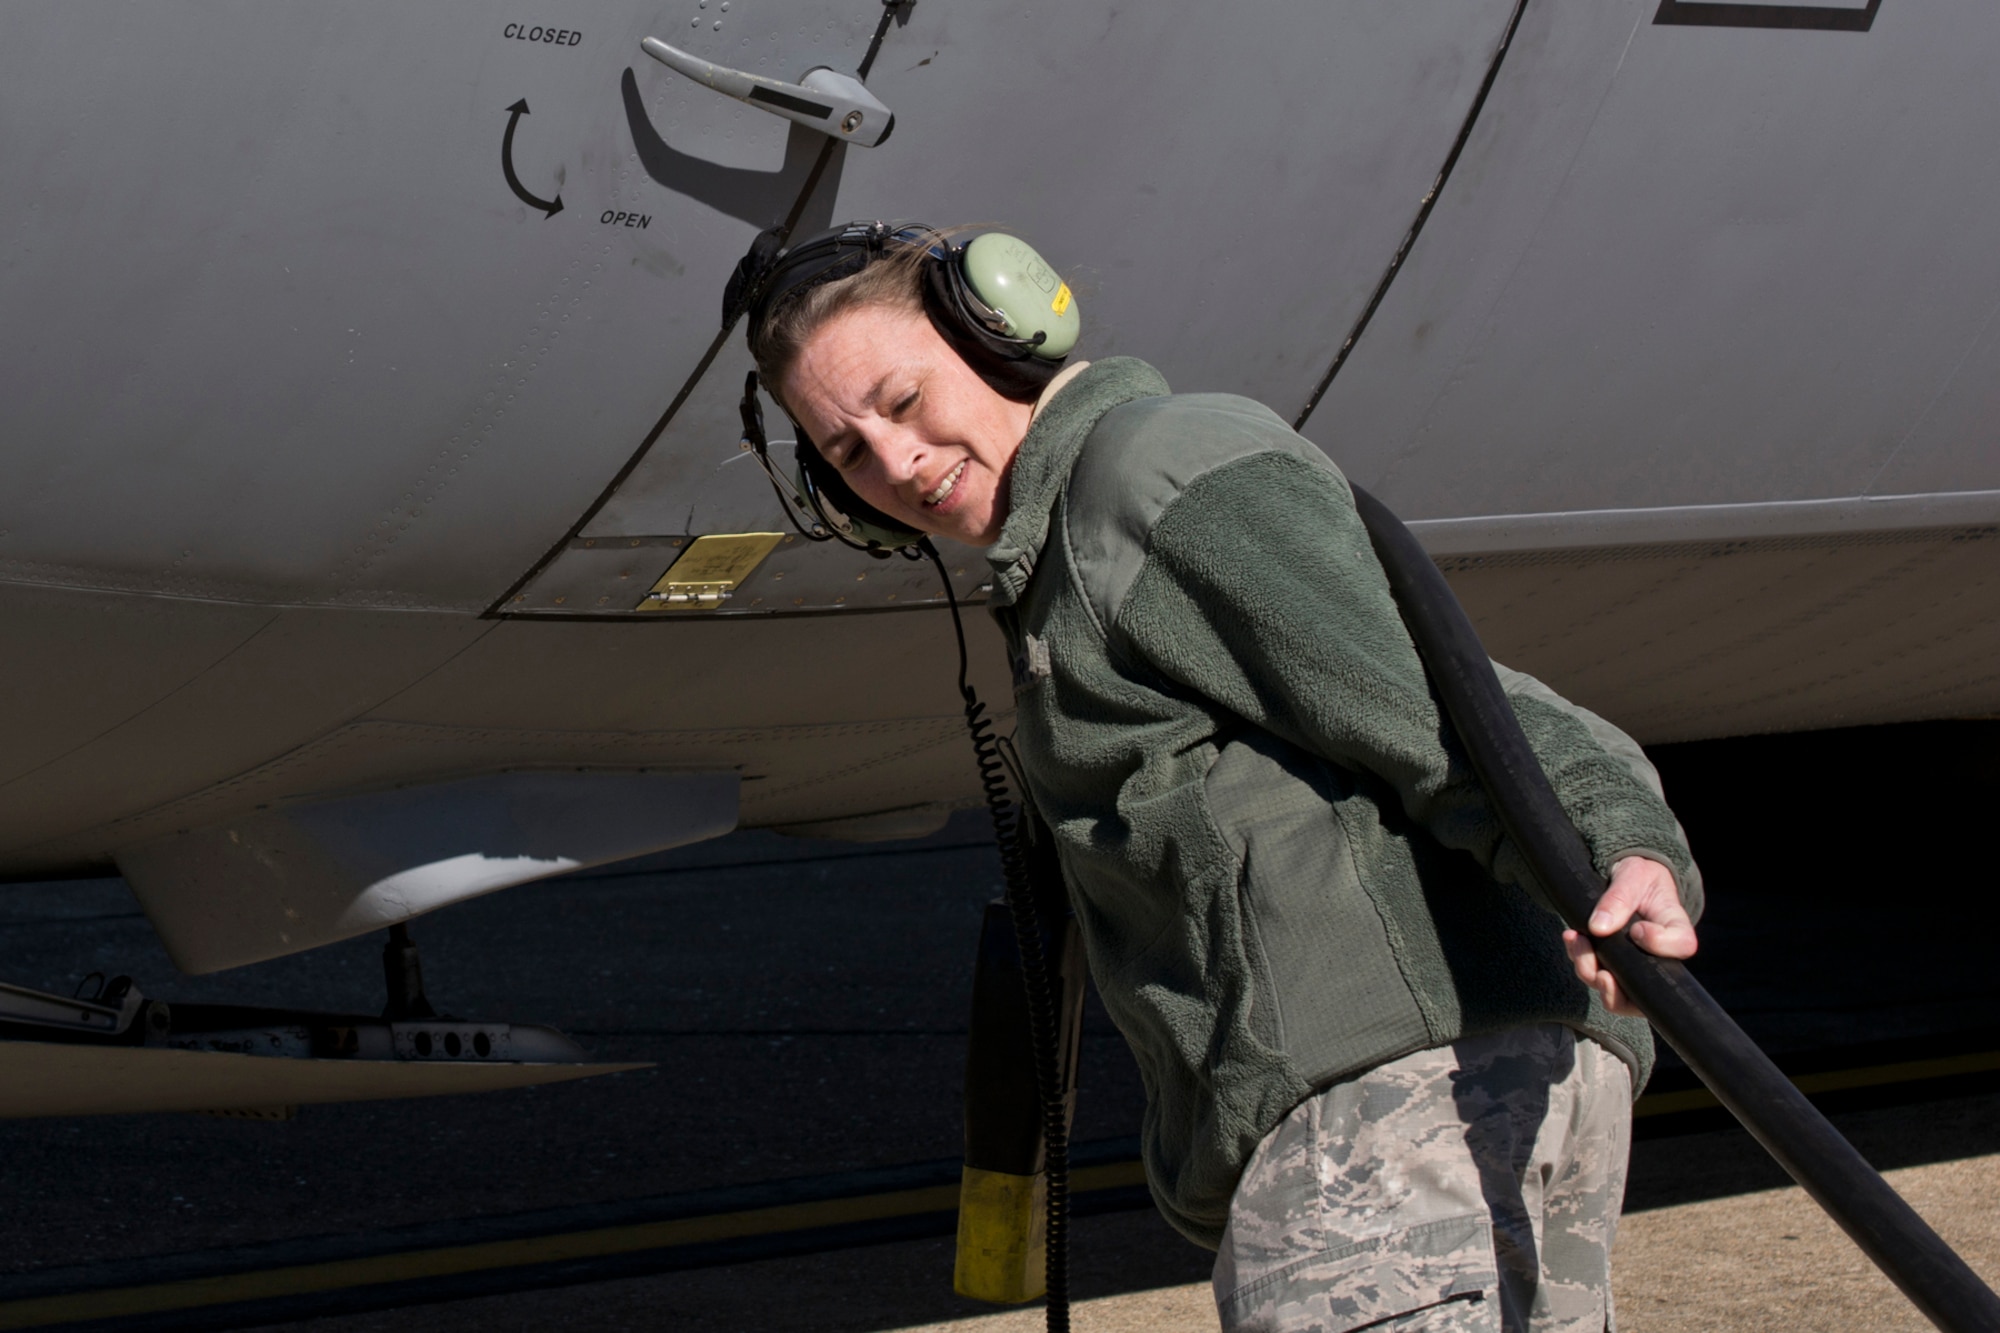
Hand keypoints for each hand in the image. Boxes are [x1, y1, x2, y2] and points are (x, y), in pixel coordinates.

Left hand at [1562, 855, 1697, 1015]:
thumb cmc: (1638, 876)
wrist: (1625, 877)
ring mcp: (1634, 964)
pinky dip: (1579, 960)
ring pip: (1615, 992)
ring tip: (1577, 940)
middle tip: (1599, 972)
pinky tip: (1573, 940)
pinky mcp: (1612, 965)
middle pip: (1644, 990)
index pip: (1681, 945)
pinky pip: (1594, 976)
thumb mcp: (1632, 876)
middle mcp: (1658, 955)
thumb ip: (1618, 898)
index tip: (1637, 930)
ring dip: (1589, 971)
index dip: (1660, 945)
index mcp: (1674, 927)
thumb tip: (1598, 928)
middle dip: (1614, 988)